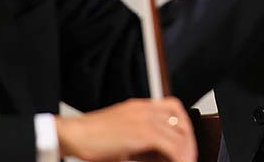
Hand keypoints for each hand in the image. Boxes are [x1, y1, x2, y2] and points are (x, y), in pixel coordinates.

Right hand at [56, 97, 195, 161]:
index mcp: (140, 106)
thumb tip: (159, 156)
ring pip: (180, 135)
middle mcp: (145, 109)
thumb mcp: (122, 137)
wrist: (75, 134)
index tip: (184, 142)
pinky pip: (172, 146)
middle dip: (188, 141)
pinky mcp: (143, 132)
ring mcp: (145, 118)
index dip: (183, 126)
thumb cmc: (92, 138)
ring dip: (185, 152)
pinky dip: (179, 158)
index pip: (173, 107)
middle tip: (187, 156)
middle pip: (181, 121)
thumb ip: (142, 142)